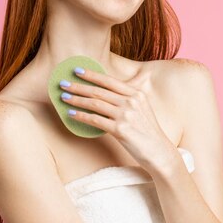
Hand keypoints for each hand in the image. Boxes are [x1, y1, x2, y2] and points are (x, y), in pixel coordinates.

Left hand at [59, 66, 178, 176]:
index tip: (77, 70)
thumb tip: (104, 94)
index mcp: (137, 94)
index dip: (92, 75)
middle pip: (99, 91)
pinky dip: (81, 116)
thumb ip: (127, 100)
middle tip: (63, 83)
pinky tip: (71, 114)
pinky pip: (95, 120)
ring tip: (63, 97)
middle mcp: (132, 101)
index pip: (110, 81)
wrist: (159, 152)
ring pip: (95, 103)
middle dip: (79, 86)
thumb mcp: (142, 110)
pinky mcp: (120, 129)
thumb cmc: (148, 132)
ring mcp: (126, 115)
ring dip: (76, 100)